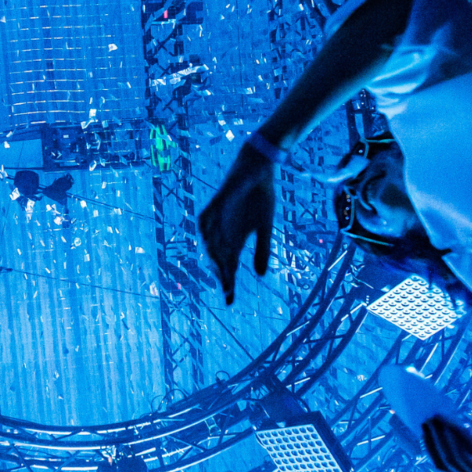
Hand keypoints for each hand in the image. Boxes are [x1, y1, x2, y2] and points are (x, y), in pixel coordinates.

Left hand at [197, 146, 276, 303]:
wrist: (259, 170)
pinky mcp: (215, 203)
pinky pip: (207, 219)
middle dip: (222, 275)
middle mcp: (221, 232)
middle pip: (218, 258)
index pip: (227, 266)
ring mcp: (217, 218)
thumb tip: (260, 276)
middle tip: (227, 291)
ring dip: (215, 258)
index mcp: (233, 239)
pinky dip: (207, 232)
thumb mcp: (265, 228)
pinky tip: (209, 245)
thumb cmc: (260, 198)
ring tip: (222, 274)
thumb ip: (262, 250)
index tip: (230, 301)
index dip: (228, 283)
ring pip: (211, 242)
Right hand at [421, 416, 471, 471]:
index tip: (424, 426)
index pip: (443, 463)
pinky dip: (455, 443)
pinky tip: (453, 426)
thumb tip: (443, 417)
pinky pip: (464, 459)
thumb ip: (465, 434)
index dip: (430, 446)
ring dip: (440, 439)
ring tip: (435, 419)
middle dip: (431, 442)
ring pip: (451, 461)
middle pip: (442, 464)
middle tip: (425, 420)